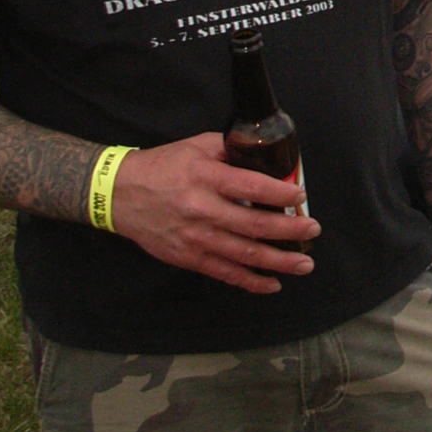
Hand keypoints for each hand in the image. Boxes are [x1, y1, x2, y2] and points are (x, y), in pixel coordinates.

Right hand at [110, 133, 320, 292]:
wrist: (119, 194)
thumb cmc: (162, 167)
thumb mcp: (196, 147)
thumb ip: (230, 151)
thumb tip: (266, 157)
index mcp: (205, 177)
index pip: (251, 187)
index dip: (280, 193)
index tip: (300, 195)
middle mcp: (201, 209)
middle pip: (254, 225)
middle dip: (290, 230)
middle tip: (312, 230)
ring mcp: (195, 237)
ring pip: (244, 254)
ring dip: (278, 261)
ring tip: (304, 264)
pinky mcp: (188, 257)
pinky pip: (225, 273)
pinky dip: (251, 281)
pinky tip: (272, 284)